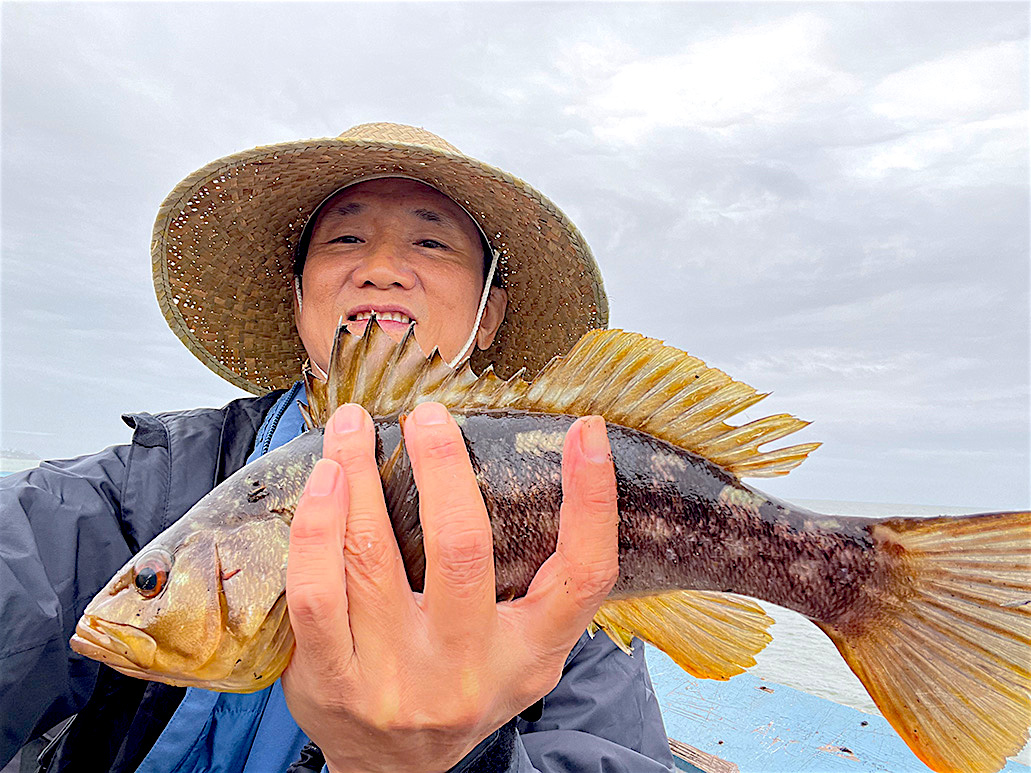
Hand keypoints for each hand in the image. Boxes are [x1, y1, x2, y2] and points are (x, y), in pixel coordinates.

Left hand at [281, 401, 617, 772]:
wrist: (394, 772)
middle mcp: (469, 671)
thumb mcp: (519, 651)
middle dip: (440, 465)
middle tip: (425, 413)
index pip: (582, 576)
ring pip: (371, 557)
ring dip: (357, 475)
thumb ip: (535, 584)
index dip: (591, 500)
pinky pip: (315, 591)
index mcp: (531, 655)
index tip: (585, 432)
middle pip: (461, 550)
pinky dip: (315, 526)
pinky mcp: (331, 683)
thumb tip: (545, 468)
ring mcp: (396, 682)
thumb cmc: (462, 686)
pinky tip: (322, 484)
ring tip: (353, 428)